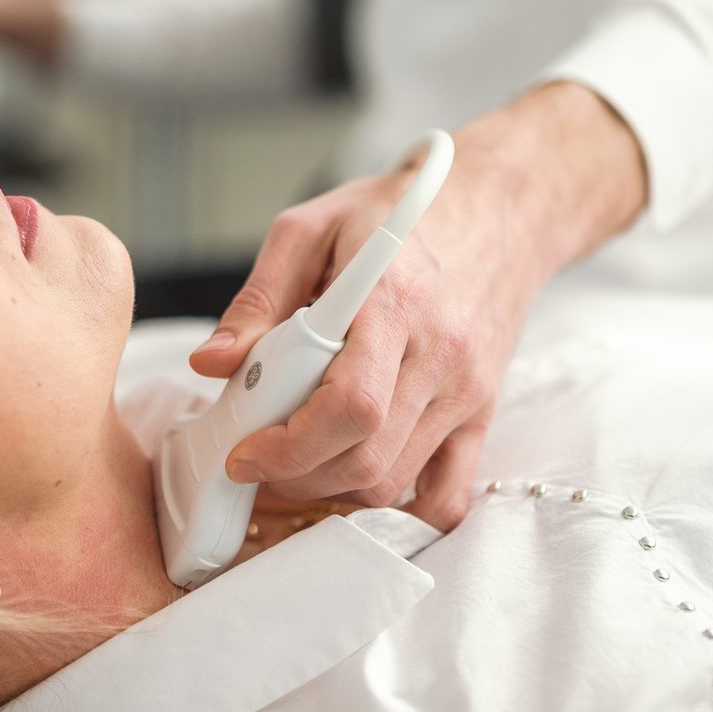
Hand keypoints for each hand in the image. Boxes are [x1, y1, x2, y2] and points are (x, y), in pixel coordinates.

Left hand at [188, 84, 646, 529]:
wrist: (500, 207)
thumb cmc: (400, 212)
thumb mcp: (312, 229)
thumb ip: (259, 298)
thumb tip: (212, 364)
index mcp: (393, 302)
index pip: (350, 406)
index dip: (289, 446)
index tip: (244, 454)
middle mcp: (439, 354)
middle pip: (368, 458)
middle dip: (297, 476)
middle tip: (259, 460)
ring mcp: (467, 389)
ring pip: (395, 482)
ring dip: (335, 489)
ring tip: (299, 459)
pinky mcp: (483, 410)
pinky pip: (446, 493)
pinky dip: (397, 504)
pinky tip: (357, 475)